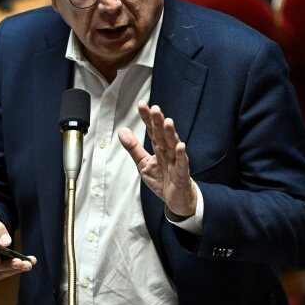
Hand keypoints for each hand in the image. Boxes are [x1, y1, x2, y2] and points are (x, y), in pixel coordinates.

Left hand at [118, 101, 196, 217]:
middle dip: (158, 122)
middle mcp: (168, 152)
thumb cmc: (163, 180)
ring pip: (173, 146)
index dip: (147, 118)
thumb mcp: (143, 163)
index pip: (152, 130)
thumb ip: (133, 147)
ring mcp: (176, 162)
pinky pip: (182, 164)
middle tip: (155, 109)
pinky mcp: (182, 174)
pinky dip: (182, 156)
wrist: (177, 199)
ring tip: (168, 122)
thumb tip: (122, 131)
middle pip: (162, 135)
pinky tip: (181, 146)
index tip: (142, 105)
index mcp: (158, 148)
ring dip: (170, 134)